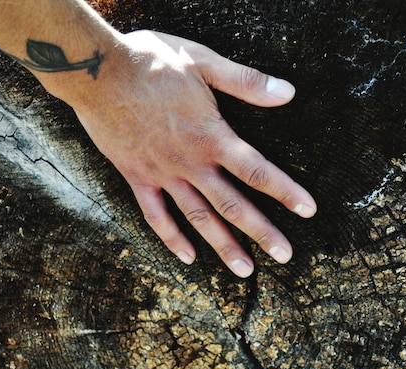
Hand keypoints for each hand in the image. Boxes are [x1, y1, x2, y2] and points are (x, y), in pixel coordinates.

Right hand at [72, 30, 316, 276]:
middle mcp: (191, 163)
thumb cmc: (152, 62)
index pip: (257, 171)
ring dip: (223, 245)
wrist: (96, 70)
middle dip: (262, 232)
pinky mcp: (137, 177)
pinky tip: (188, 258)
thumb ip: (246, 82)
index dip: (286, 191)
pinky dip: (172, 238)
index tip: (308, 211)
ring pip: (198, 218)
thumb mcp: (204, 62)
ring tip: (245, 270)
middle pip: (233, 204)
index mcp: (212, 137)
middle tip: (285, 255)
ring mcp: (163, 174)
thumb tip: (288, 92)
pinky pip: (155, 215)